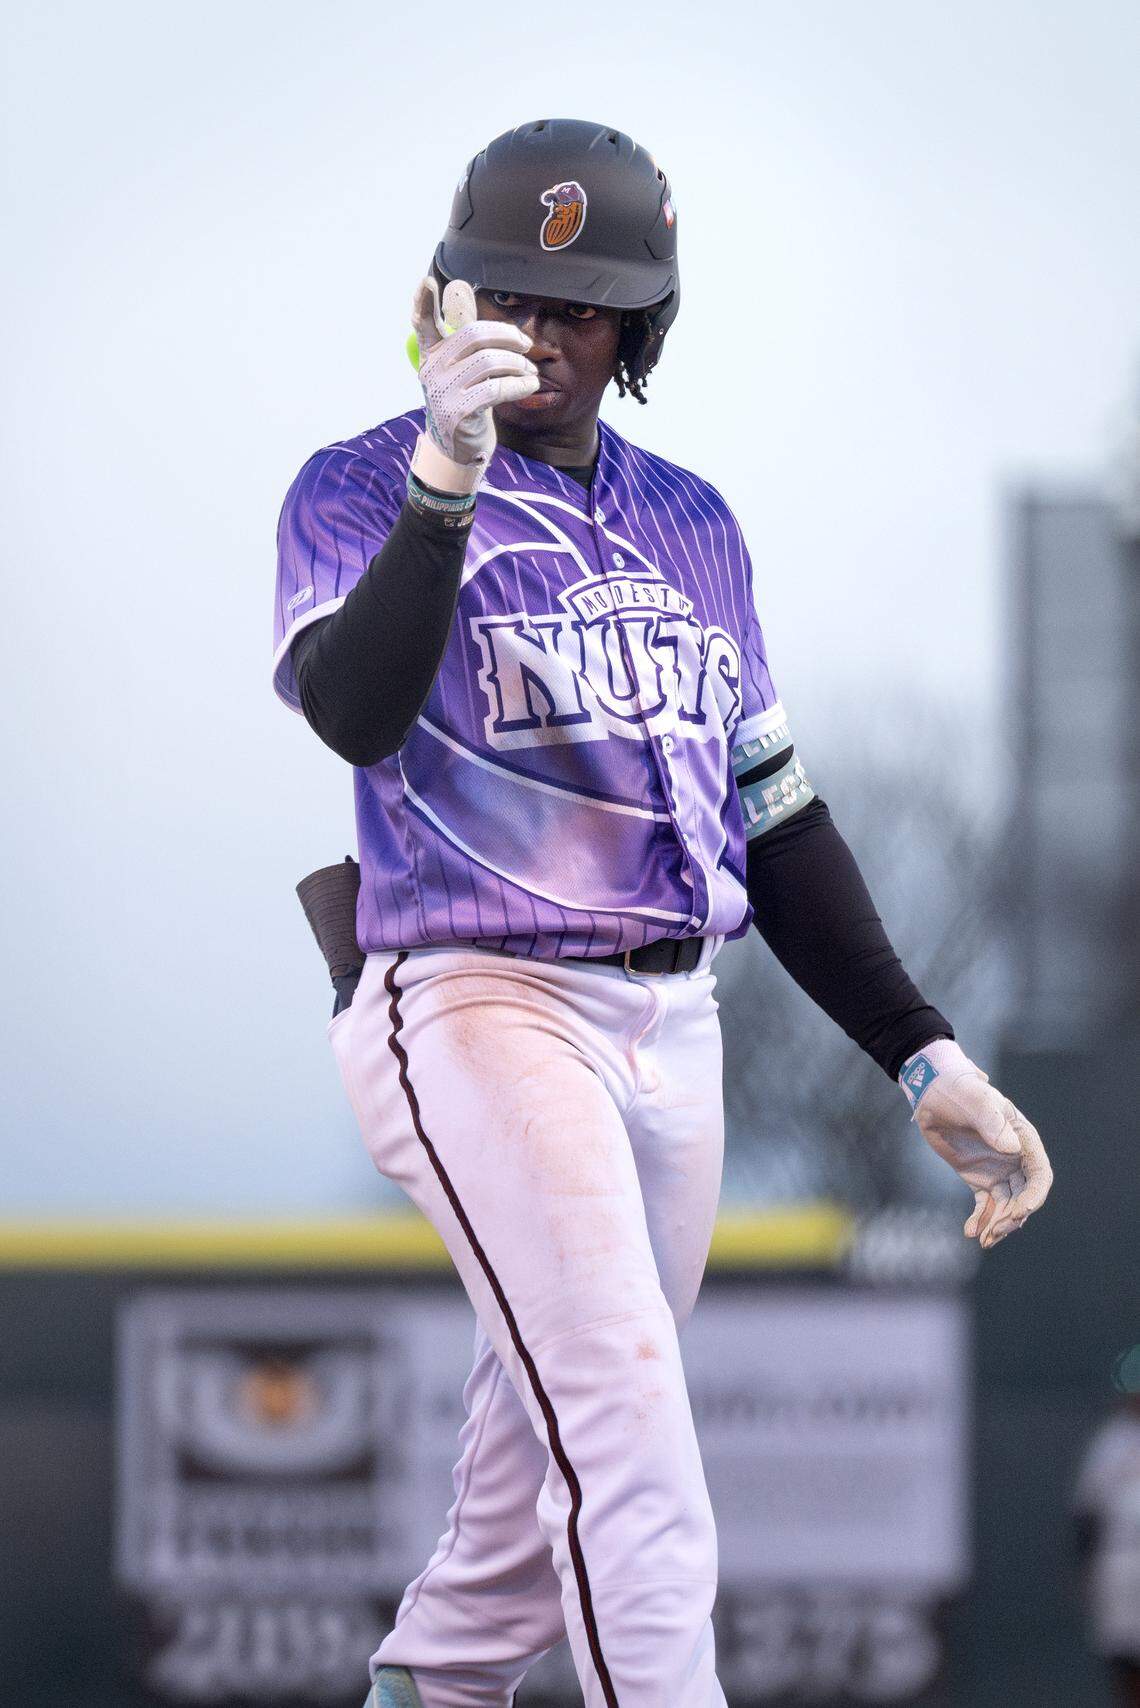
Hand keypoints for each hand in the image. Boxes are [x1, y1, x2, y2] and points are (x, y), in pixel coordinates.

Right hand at [409, 276, 538, 492]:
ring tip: (529, 371)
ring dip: (518, 363)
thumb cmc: (466, 400)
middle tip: (525, 345)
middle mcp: (431, 369)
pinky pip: (496, 389)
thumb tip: (461, 290)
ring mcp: (442, 391)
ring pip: (489, 361)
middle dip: (506, 335)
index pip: (423, 323)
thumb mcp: (462, 368)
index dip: (424, 302)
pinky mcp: (457, 412)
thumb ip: (464, 335)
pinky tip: (530, 385)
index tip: (428, 282)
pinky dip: (519, 384)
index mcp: (430, 354)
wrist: (460, 447)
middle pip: (473, 335)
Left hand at [900, 1039, 1052, 1248]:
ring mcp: (998, 1169)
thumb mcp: (974, 1100)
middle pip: (1025, 1196)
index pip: (1039, 1175)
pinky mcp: (979, 1178)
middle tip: (994, 1232)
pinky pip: (986, 1204)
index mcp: (1023, 1139)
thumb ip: (992, 1121)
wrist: (933, 1093)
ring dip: (998, 1224)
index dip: (1033, 1197)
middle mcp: (1016, 1158)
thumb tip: (1012, 1148)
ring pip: (1006, 1204)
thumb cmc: (958, 1090)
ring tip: (982, 1240)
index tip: (1018, 1212)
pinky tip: (970, 1232)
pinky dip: (981, 1219)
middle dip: (1013, 1217)